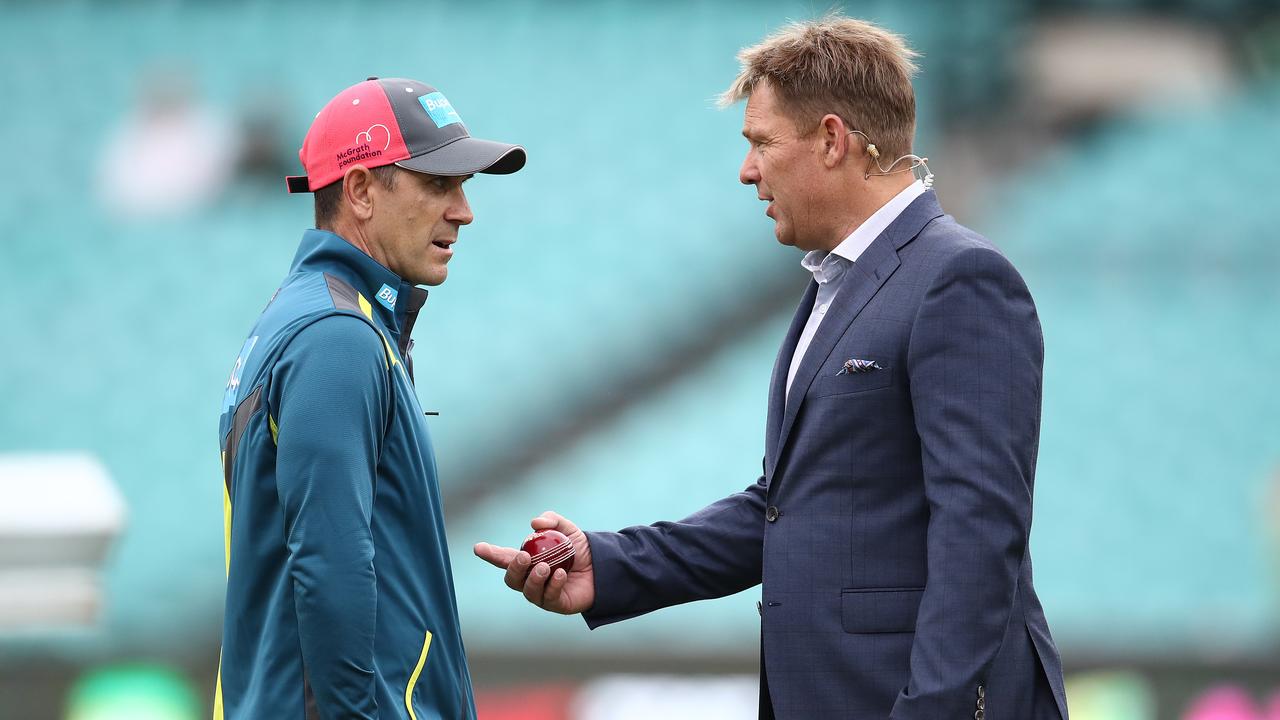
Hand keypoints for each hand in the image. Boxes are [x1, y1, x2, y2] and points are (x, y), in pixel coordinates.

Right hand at [473, 511, 594, 614]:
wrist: (602, 566)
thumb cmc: (579, 548)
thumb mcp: (567, 528)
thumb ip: (552, 520)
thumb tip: (534, 524)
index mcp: (528, 561)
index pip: (504, 558)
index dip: (490, 554)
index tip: (478, 547)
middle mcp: (530, 579)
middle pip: (512, 579)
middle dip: (514, 568)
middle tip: (525, 556)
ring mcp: (542, 593)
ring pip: (528, 591)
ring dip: (534, 578)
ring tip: (545, 567)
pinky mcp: (556, 604)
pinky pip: (549, 597)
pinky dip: (553, 585)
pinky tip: (561, 574)